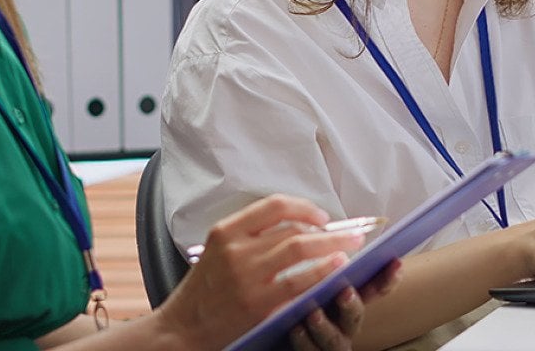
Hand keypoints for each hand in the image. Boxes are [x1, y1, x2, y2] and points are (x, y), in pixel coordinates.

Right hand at [156, 195, 370, 349]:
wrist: (184, 327)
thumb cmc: (205, 290)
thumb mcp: (217, 250)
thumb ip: (249, 235)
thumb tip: (297, 226)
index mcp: (225, 231)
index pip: (273, 206)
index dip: (304, 208)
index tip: (321, 216)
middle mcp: (235, 249)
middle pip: (292, 227)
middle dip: (327, 229)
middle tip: (350, 231)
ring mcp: (247, 276)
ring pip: (299, 248)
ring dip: (331, 245)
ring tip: (350, 246)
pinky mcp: (257, 303)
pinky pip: (298, 281)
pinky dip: (322, 270)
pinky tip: (336, 267)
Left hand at [286, 260, 400, 350]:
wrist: (286, 334)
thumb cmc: (305, 304)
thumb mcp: (319, 282)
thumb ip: (328, 265)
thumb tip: (330, 232)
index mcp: (349, 300)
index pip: (374, 289)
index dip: (386, 278)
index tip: (395, 262)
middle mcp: (345, 324)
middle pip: (355, 316)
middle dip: (352, 304)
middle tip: (346, 291)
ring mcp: (330, 341)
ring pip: (332, 338)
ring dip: (324, 325)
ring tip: (313, 313)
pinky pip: (309, 350)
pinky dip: (303, 340)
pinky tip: (295, 328)